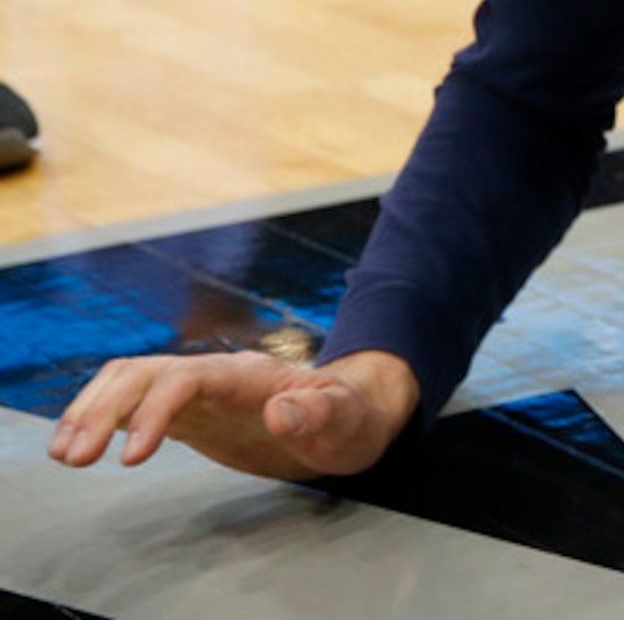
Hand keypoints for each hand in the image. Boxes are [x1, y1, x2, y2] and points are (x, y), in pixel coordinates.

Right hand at [49, 349, 419, 481]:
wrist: (351, 415)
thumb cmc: (351, 418)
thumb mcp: (348, 422)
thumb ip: (322, 413)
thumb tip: (282, 410)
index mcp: (250, 375)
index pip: (188, 378)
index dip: (155, 410)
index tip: (132, 457)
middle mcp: (217, 375)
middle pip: (146, 373)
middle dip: (104, 409)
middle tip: (73, 456)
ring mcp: (200, 391)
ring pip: (131, 382)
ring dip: (93, 410)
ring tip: (64, 453)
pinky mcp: (190, 411)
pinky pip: (135, 402)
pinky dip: (101, 417)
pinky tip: (76, 442)